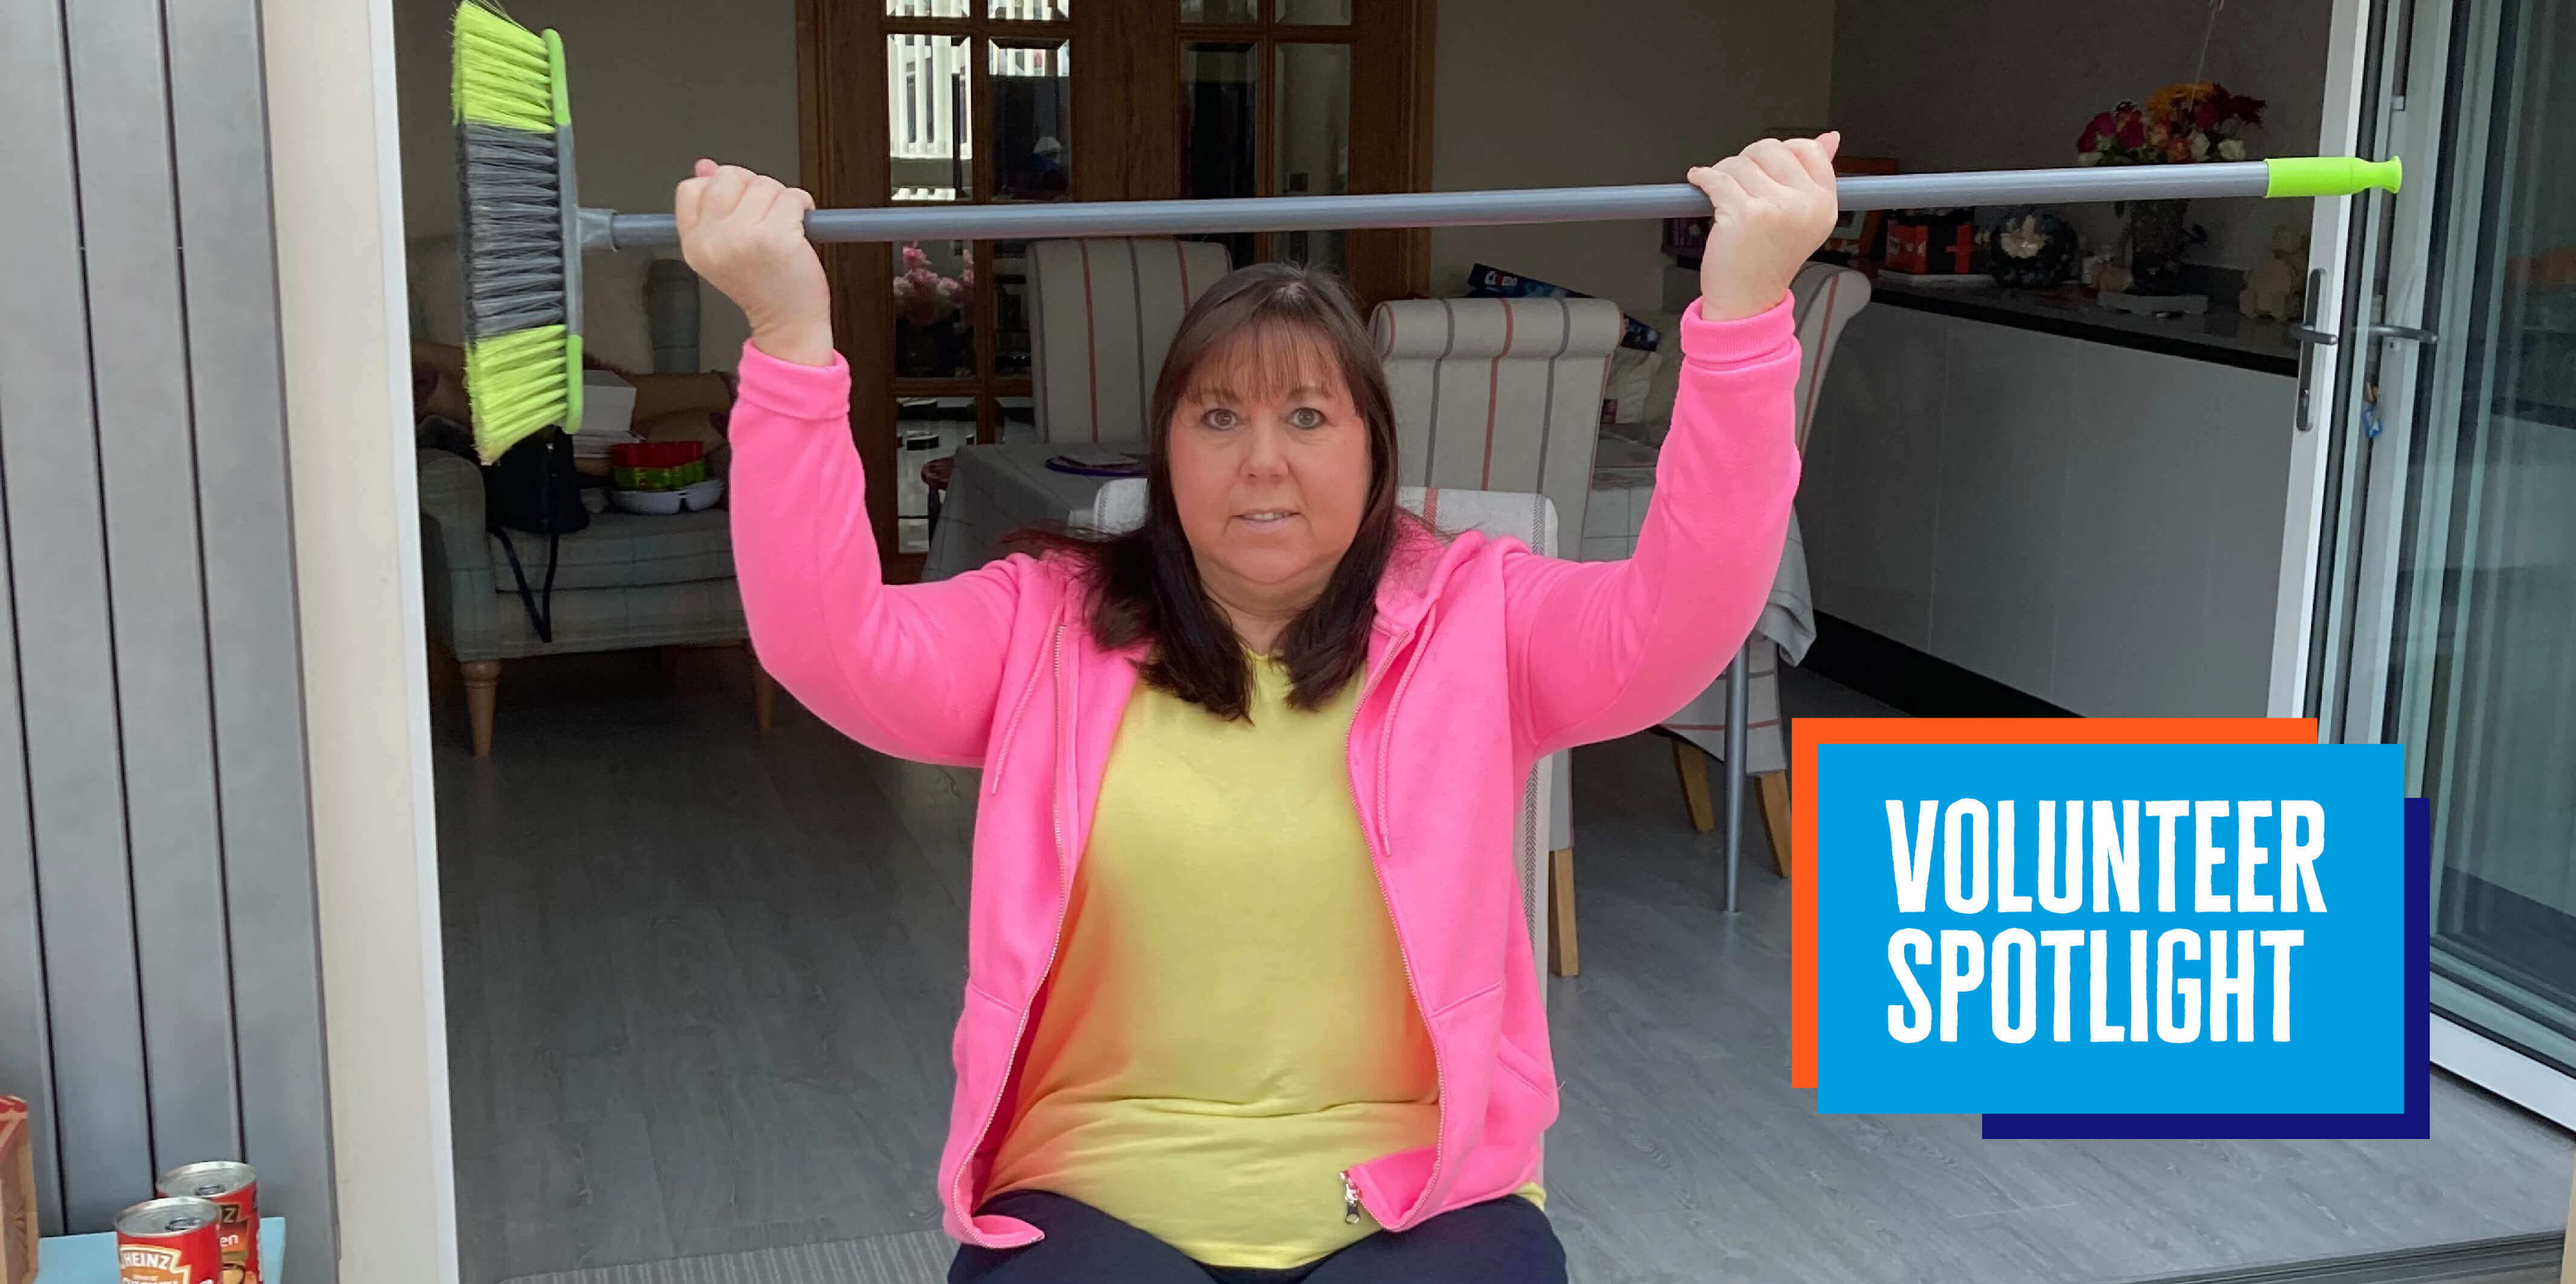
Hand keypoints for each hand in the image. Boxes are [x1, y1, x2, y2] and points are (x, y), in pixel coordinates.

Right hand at [676, 159, 832, 364]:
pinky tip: (799, 228)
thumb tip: (706, 166)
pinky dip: (803, 205)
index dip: (720, 187)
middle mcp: (713, 240)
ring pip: (764, 184)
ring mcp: (743, 238)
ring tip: (783, 227)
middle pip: (728, 176)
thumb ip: (712, 207)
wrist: (787, 323)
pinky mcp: (775, 237)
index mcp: (694, 243)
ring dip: (782, 199)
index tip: (740, 206)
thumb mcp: (724, 249)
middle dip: (753, 187)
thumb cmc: (764, 287)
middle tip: (765, 215)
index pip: (691, 188)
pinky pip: (792, 196)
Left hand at [1686, 134, 1841, 323]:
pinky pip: (1717, 178)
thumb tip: (1830, 138)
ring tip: (1724, 195)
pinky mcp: (1745, 214)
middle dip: (1747, 160)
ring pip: (1740, 163)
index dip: (1780, 151)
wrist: (1748, 300)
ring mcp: (1776, 208)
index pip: (1808, 149)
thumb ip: (1814, 176)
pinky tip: (1700, 181)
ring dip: (1723, 173)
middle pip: (1771, 149)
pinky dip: (1703, 177)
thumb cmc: (1768, 261)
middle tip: (1739, 182)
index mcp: (1823, 202)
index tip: (1763, 166)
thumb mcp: (1803, 218)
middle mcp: (1805, 204)